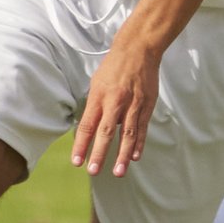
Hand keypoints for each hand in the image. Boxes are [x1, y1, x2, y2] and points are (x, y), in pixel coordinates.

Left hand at [75, 35, 161, 178]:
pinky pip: (142, 128)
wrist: (139, 50)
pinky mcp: (147, 105)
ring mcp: (133, 104)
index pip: (86, 126)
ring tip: (118, 171)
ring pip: (127, 134)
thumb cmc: (114, 67)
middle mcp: (115, 102)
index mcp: (98, 97)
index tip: (77, 161)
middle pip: (105, 133)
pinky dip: (139, 143)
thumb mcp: (97, 83)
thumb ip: (95, 106)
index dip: (81, 145)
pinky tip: (135, 156)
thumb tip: (91, 127)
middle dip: (99, 154)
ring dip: (122, 155)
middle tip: (94, 171)